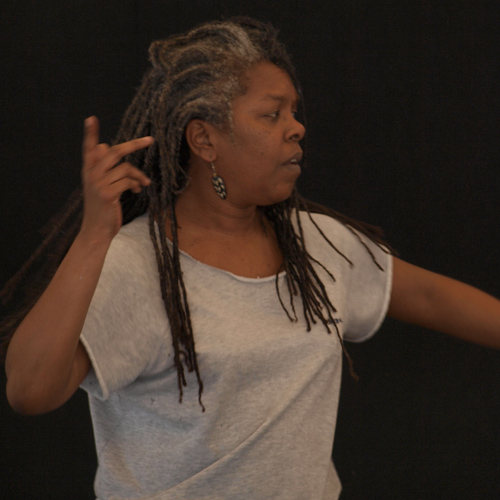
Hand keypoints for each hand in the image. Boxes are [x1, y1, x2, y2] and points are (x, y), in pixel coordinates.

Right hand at [80, 116, 152, 240]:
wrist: (97, 230)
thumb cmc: (102, 207)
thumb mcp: (100, 185)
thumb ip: (103, 167)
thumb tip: (106, 146)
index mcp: (88, 170)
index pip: (88, 148)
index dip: (90, 133)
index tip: (91, 118)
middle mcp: (91, 174)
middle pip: (115, 152)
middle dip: (134, 144)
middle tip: (150, 140)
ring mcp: (98, 184)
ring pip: (125, 168)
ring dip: (138, 175)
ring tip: (142, 183)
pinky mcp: (107, 194)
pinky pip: (128, 181)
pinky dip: (136, 185)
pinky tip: (137, 191)